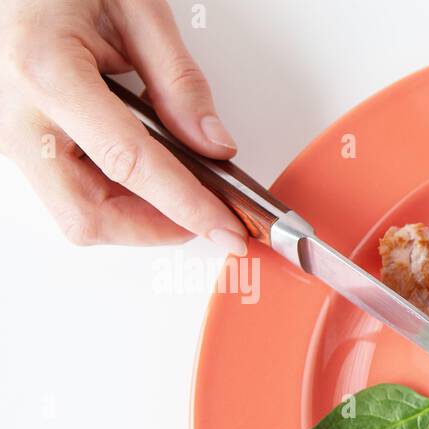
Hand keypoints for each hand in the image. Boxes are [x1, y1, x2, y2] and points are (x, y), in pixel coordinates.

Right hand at [0, 0, 246, 251]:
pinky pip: (65, 188)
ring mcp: (7, 132)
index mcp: (46, 72)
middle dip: (154, 228)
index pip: (130, 165)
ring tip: (179, 185)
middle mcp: (15, 113)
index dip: (187, 206)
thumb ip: (178, 82)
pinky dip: (112, 192)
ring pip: (73, 212)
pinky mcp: (13, 138)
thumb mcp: (136, 8)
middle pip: (87, 217)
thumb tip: (213, 146)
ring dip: (134, 214)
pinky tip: (143, 167)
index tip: (227, 228)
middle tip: (207, 215)